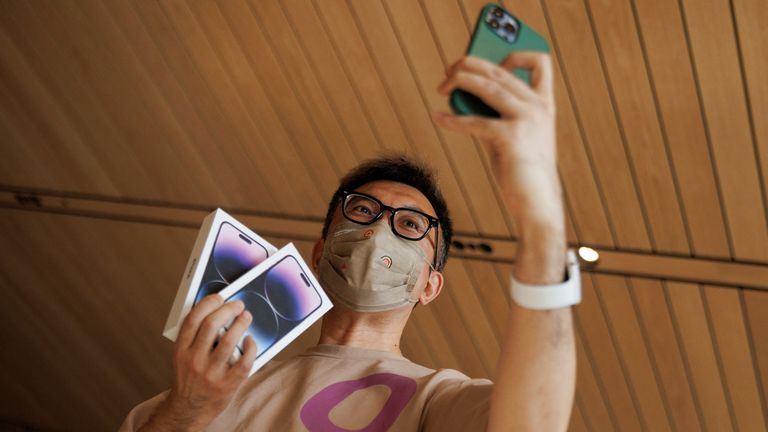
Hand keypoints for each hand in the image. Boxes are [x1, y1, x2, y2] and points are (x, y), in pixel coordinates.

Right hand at [143, 295, 257, 430]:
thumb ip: (194, 337)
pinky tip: (250, 341)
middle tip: (238, 305)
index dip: (207, 303)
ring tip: (246, 317)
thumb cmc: (189, 378)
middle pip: (212, 325)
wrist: (189, 409)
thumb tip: (215, 311)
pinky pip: (244, 362)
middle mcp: (194, 360)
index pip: (193, 319)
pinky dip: (250, 348)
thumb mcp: (182, 356)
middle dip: (228, 310)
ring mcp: (211, 373)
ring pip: (229, 341)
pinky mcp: (227, 384)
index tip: (219, 297)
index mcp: (181, 350)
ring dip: (241, 324)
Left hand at [433, 52, 562, 224]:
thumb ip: (495, 114)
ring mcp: (527, 120)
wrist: (537, 202)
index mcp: (544, 104)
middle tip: (450, 71)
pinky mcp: (511, 137)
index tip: (490, 63)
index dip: (514, 55)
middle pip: (500, 70)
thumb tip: (462, 98)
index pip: (539, 62)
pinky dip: (452, 119)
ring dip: (460, 81)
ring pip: (488, 86)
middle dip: (470, 65)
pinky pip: (475, 121)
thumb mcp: (513, 135)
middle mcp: (538, 107)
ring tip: (442, 86)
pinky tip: (437, 117)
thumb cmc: (522, 171)